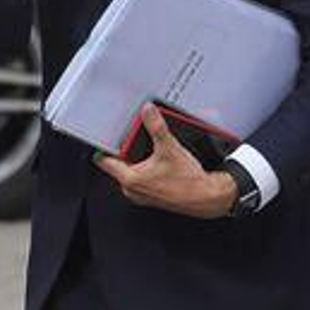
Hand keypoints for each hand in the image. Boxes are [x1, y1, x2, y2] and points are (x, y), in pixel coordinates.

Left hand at [94, 104, 236, 218]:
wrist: (206, 198)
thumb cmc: (188, 182)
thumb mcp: (169, 148)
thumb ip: (156, 126)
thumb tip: (148, 112)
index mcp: (130, 179)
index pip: (103, 160)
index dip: (105, 145)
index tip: (109, 135)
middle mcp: (132, 189)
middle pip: (118, 163)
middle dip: (127, 149)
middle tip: (136, 137)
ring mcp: (141, 193)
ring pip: (131, 170)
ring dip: (138, 158)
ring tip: (151, 148)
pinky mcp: (151, 195)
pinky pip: (141, 177)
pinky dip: (146, 167)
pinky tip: (160, 160)